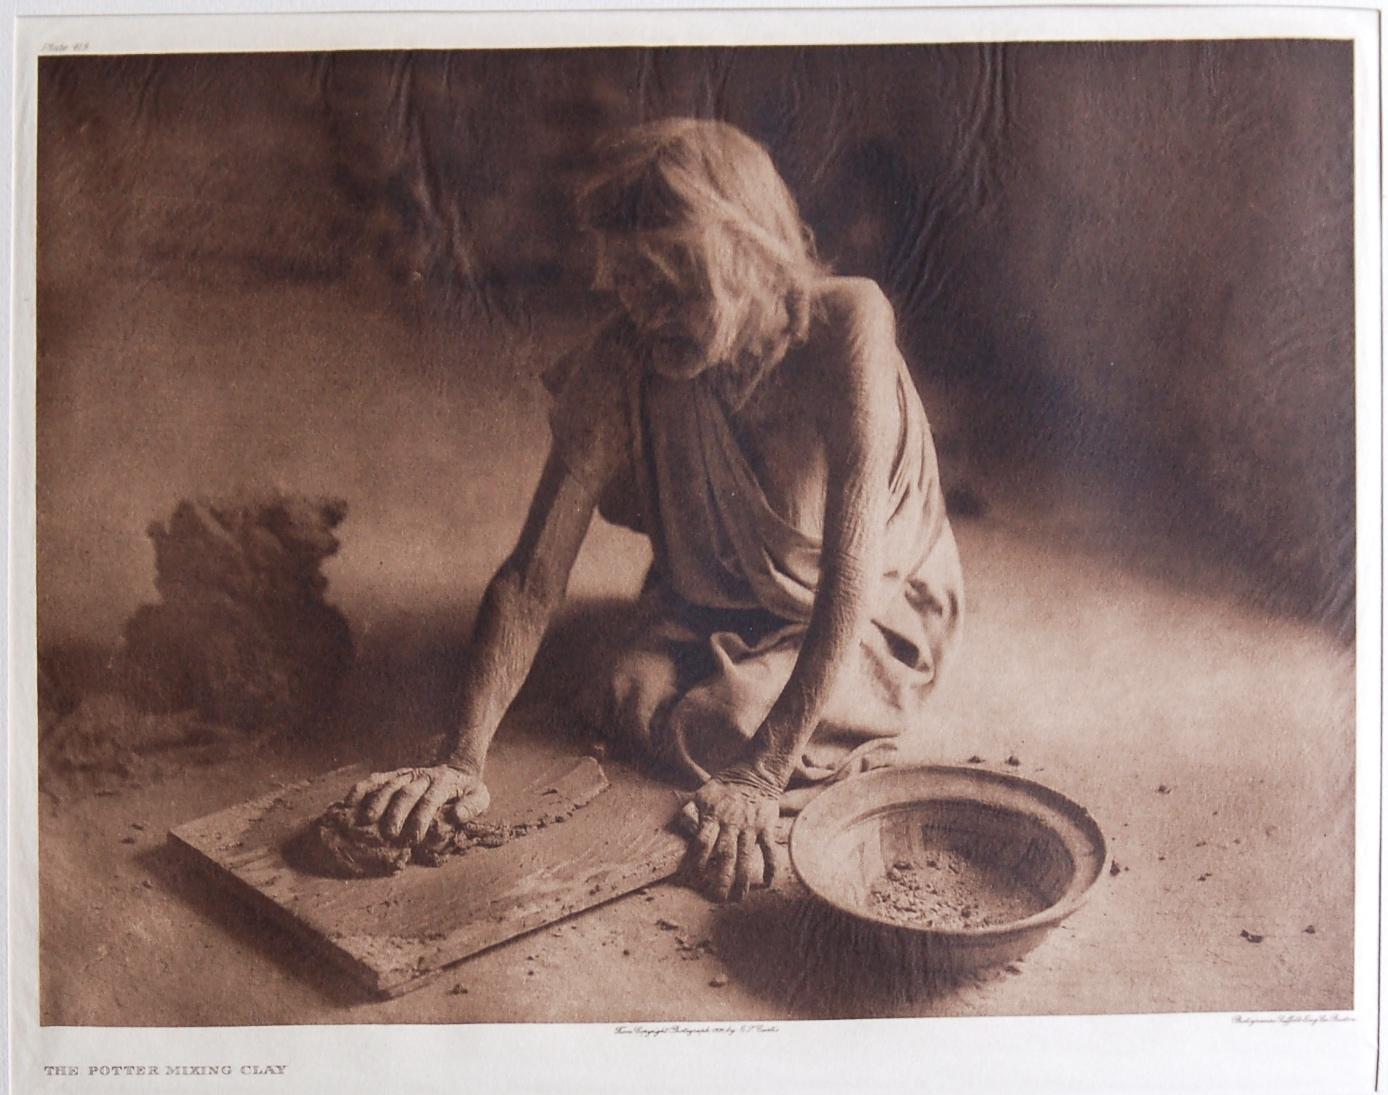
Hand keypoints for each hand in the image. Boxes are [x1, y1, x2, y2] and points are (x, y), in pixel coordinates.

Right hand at [344, 765, 490, 845]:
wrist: (457, 768)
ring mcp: (407, 774)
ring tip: (366, 821)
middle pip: (407, 793)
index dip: (422, 818)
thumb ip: (472, 807)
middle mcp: (424, 776)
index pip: (431, 799)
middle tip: (391, 835)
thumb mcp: (480, 797)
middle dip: (397, 814)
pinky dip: (362, 789)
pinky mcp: (395, 775)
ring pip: (389, 785)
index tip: (416, 838)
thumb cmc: (467, 790)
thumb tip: (457, 816)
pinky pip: (376, 779)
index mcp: (445, 782)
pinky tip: (348, 802)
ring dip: (376, 802)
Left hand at [682, 774, 784, 900]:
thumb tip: (686, 831)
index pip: (702, 843)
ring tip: (738, 898)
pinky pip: (769, 849)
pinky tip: (767, 883)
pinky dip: (770, 867)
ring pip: (746, 857)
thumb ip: (689, 812)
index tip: (695, 878)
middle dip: (720, 878)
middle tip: (716, 898)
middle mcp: (731, 824)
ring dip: (743, 879)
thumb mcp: (701, 794)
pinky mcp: (766, 826)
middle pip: (724, 855)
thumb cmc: (725, 787)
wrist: (756, 773)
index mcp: (713, 817)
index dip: (697, 862)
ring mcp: (750, 826)